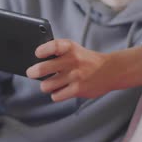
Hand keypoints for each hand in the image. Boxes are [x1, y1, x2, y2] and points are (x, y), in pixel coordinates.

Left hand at [26, 40, 141, 101]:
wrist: (110, 71)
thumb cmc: (86, 60)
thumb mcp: (74, 49)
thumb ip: (57, 52)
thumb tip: (36, 61)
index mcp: (71, 48)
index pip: (55, 46)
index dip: (43, 50)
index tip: (37, 54)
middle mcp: (73, 61)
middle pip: (45, 68)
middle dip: (34, 72)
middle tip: (31, 73)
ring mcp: (75, 76)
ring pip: (47, 85)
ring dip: (46, 86)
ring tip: (50, 84)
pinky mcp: (78, 89)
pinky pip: (56, 96)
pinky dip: (56, 94)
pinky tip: (61, 90)